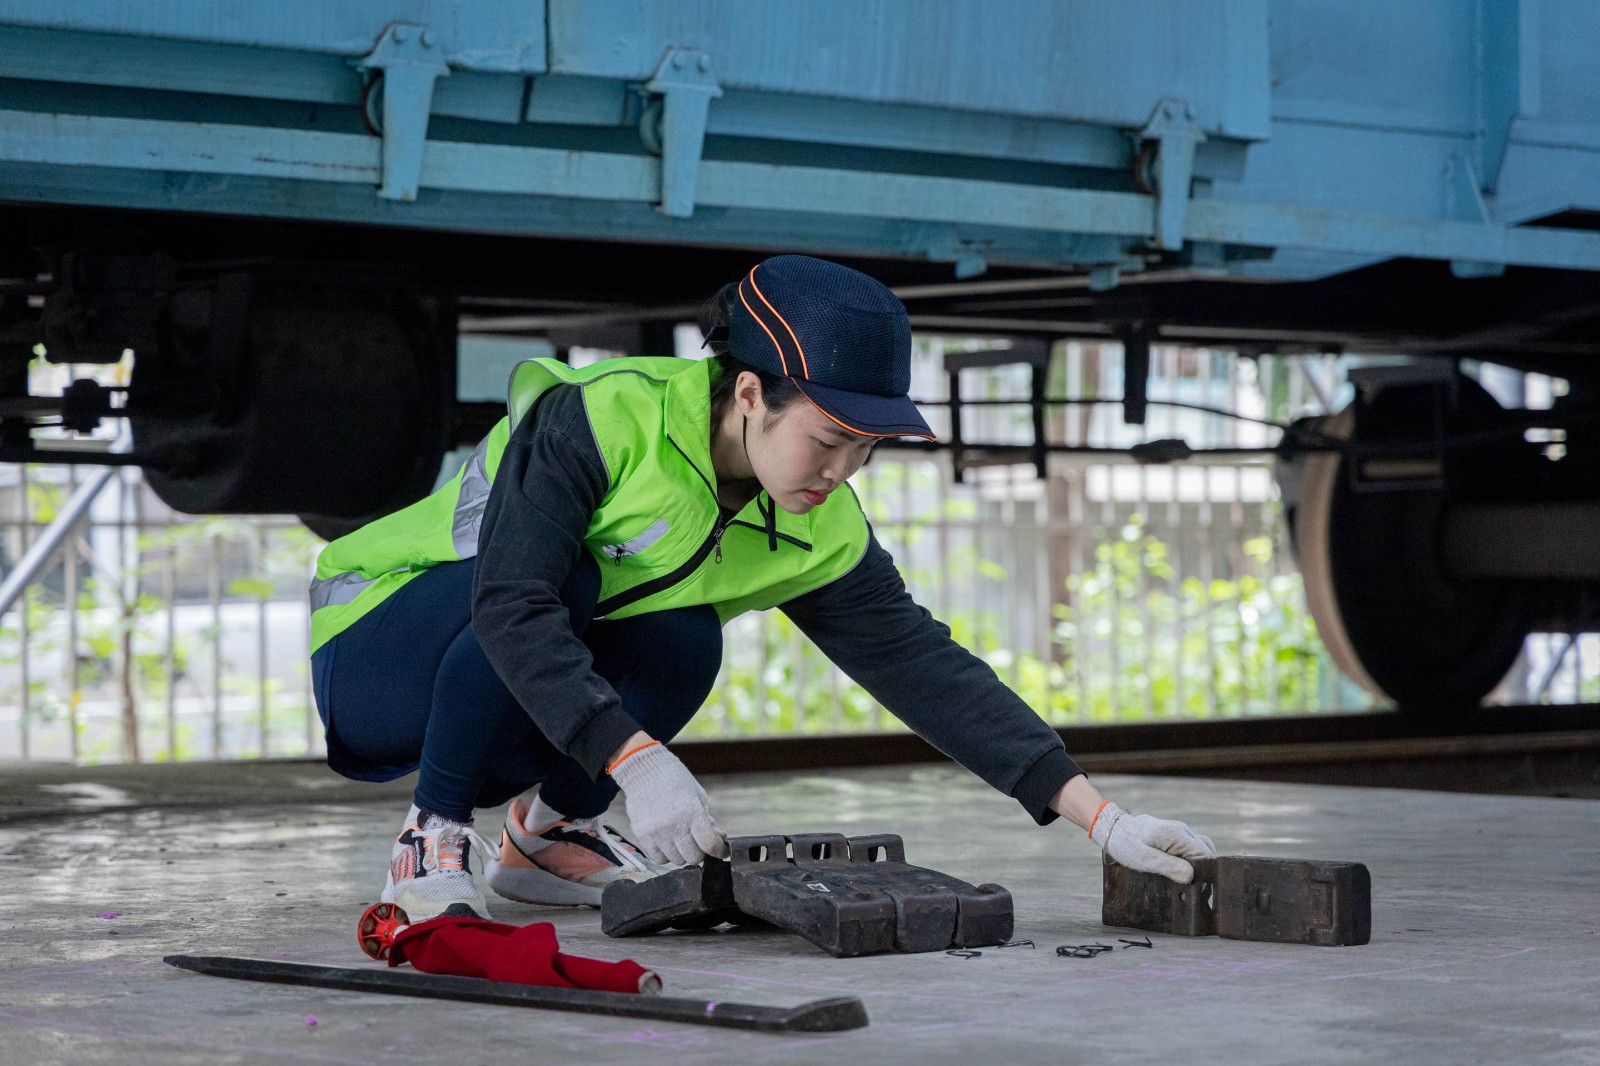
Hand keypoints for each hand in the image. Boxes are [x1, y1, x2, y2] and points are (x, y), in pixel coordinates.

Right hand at [607, 741, 728, 864]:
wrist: (643, 770)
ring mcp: (657, 833)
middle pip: (694, 858)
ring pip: (676, 860)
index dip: (719, 850)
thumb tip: (716, 837)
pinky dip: (665, 855)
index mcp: (692, 812)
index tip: (721, 850)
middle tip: (698, 843)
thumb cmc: (674, 779)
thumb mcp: (697, 794)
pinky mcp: (642, 836)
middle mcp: (674, 826)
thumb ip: (706, 819)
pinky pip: (658, 859)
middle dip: (700, 851)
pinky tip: (667, 843)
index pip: (710, 844)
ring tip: (681, 839)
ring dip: (682, 853)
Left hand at [1090, 801, 1215, 883]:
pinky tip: (1178, 875)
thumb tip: (1191, 876)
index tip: (1196, 889)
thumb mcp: (1145, 859)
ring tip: (1185, 885)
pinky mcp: (1173, 837)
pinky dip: (1188, 862)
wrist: (1111, 829)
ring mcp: (1178, 833)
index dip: (1205, 873)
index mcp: (1178, 834)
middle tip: (1191, 890)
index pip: (1206, 855)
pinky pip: (1188, 850)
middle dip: (1202, 872)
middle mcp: (1182, 831)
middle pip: (1205, 853)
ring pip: (1198, 852)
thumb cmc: (1126, 844)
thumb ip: (1169, 867)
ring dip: (1195, 867)